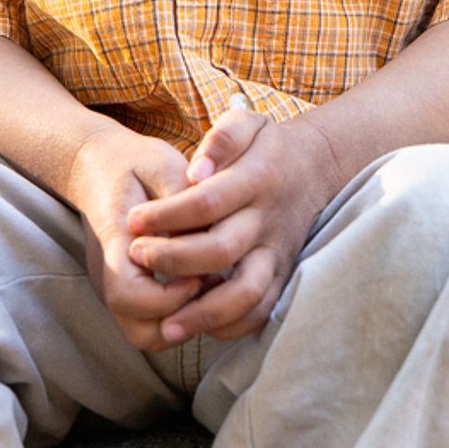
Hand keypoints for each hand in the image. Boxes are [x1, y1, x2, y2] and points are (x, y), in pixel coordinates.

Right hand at [57, 121, 207, 350]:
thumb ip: (181, 195)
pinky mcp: (129, 291)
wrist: (97, 167)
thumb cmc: (135, 163)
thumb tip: (208, 229)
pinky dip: (179, 316)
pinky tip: (200, 282)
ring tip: (208, 284)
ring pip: (147, 336)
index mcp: (113, 242)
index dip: (170, 295)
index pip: (129, 295)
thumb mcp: (160, 165)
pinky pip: (151, 325)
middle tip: (209, 282)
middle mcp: (109, 275)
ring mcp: (116, 286)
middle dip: (184, 316)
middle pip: (140, 331)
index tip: (200, 270)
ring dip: (183, 321)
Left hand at [122, 107, 344, 343]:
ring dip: (204, 311)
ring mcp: (277, 251)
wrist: (315, 168)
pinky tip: (198, 324)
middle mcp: (268, 219)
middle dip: (174, 260)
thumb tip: (197, 171)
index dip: (166, 215)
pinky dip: (232, 325)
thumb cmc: (267, 146)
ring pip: (247, 292)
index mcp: (257, 178)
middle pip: (221, 250)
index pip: (207, 201)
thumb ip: (222, 138)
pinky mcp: (282, 273)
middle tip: (136, 257)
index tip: (132, 220)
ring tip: (166, 323)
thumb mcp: (247, 122)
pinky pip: (262, 310)